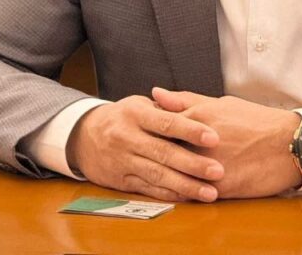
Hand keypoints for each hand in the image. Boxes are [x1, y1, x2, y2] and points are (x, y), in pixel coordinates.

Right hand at [67, 95, 224, 202]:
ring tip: (210, 192)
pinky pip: (148, 190)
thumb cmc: (123, 117)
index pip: (166, 122)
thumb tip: (197, 107)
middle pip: (163, 153)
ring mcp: (123, 161)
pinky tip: (189, 197)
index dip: (190, 130)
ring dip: (186, 185)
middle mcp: (127, 138)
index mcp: (135, 114)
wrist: (83, 136)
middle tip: (218, 171)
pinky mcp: (121, 181)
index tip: (214, 137)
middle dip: (193, 164)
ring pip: (157, 176)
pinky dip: (170, 195)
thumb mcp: (139, 104)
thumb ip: (167, 107)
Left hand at [152, 87, 301, 198]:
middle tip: (145, 154)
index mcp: (199, 116)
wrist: (289, 145)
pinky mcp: (218, 187)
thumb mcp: (221, 103)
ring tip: (160, 172)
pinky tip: (177, 188)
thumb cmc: (256, 121)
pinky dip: (182, 191)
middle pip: (161, 150)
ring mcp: (208, 165)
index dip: (148, 130)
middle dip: (151, 153)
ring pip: (173, 173)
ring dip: (164, 174)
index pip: (158, 124)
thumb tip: (156, 93)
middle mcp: (200, 141)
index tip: (143, 133)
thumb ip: (186, 100)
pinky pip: (191, 192)